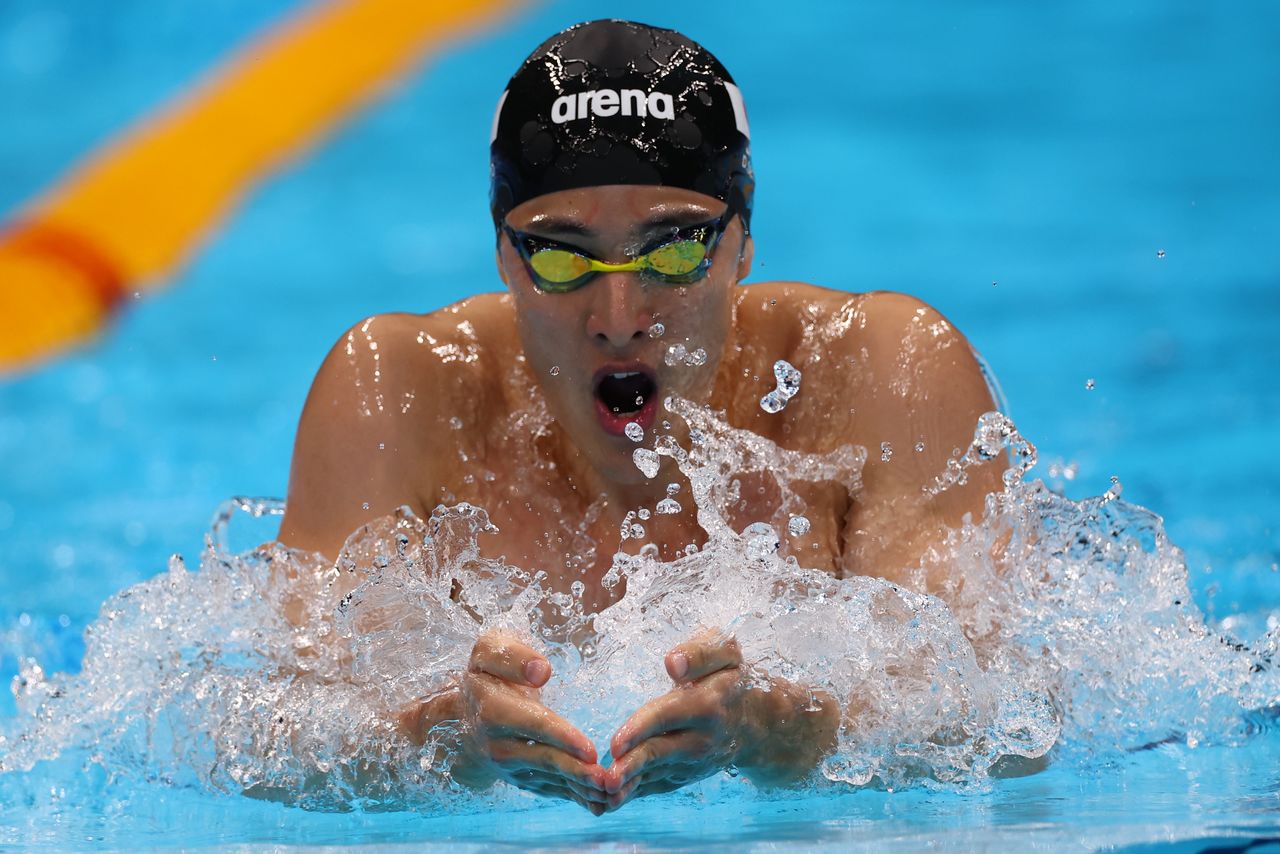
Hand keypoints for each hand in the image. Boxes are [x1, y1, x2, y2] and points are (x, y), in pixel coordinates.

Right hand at [399, 630, 607, 813]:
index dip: (562, 737)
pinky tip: (597, 803)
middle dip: (576, 771)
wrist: (463, 708)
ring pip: (547, 779)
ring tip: (608, 796)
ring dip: (578, 789)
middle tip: (607, 780)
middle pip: (543, 759)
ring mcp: (507, 765)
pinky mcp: (518, 776)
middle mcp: (497, 743)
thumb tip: (541, 671)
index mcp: (492, 708)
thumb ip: (513, 657)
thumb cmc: (487, 671)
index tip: (589, 749)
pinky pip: (546, 789)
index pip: (533, 725)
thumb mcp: (490, 649)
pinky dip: (571, 797)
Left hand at [604, 630, 839, 810]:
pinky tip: (608, 800)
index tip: (616, 742)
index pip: (668, 715)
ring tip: (602, 793)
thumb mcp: (726, 653)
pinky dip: (634, 793)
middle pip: (659, 753)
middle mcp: (701, 739)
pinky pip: (657, 786)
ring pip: (655, 775)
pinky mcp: (684, 776)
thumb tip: (672, 662)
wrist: (756, 723)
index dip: (641, 729)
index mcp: (707, 704)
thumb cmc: (732, 680)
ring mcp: (692, 763)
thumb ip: (701, 652)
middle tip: (606, 777)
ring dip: (628, 786)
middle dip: (632, 766)